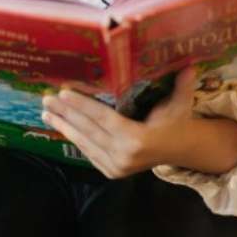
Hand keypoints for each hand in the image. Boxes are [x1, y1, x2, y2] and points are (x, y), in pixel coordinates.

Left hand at [40, 68, 236, 177]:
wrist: (178, 150)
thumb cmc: (176, 121)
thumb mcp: (181, 104)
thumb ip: (183, 86)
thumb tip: (190, 64)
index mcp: (139, 138)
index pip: (104, 118)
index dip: (82, 105)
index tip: (63, 92)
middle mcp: (125, 156)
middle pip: (90, 130)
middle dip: (66, 113)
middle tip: (47, 98)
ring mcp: (117, 167)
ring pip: (85, 142)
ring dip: (63, 126)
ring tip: (46, 111)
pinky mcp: (111, 172)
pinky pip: (88, 152)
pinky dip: (74, 138)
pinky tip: (61, 125)